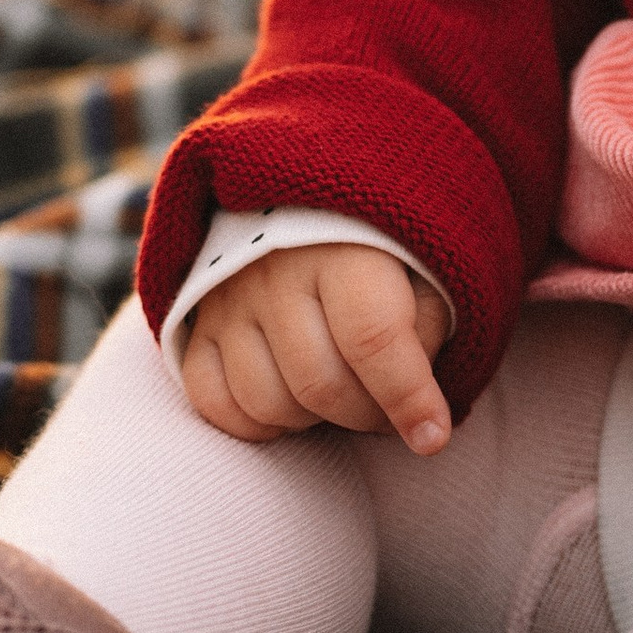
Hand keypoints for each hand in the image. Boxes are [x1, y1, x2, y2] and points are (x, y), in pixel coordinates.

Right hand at [182, 243, 452, 454]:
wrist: (305, 195)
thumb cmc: (379, 233)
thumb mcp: (425, 260)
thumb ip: (430, 323)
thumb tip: (423, 407)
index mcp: (343, 246)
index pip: (373, 338)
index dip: (408, 397)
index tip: (433, 436)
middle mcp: (277, 272)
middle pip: (321, 383)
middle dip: (368, 415)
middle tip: (392, 410)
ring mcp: (229, 300)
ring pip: (267, 402)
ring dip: (315, 420)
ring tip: (345, 396)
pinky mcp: (199, 324)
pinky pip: (215, 403)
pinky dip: (256, 422)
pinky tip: (292, 403)